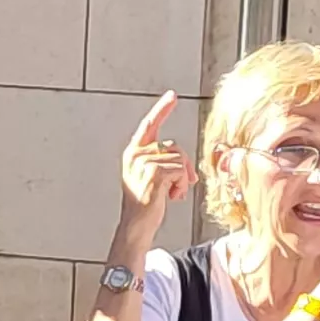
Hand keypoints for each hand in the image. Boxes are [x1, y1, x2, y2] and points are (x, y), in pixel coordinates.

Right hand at [117, 92, 194, 222]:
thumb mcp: (151, 176)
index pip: (150, 124)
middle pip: (174, 146)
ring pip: (180, 159)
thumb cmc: (146, 203)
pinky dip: (182, 185)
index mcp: (133, 152)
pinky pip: (181, 171)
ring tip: (172, 193)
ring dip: (183, 179)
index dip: (162, 109)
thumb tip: (186, 162)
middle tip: (180, 186)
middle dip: (184, 165)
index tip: (172, 95)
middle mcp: (136, 154)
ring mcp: (144, 163)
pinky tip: (172, 197)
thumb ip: (163, 161)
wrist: (137, 225)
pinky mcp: (155, 173)